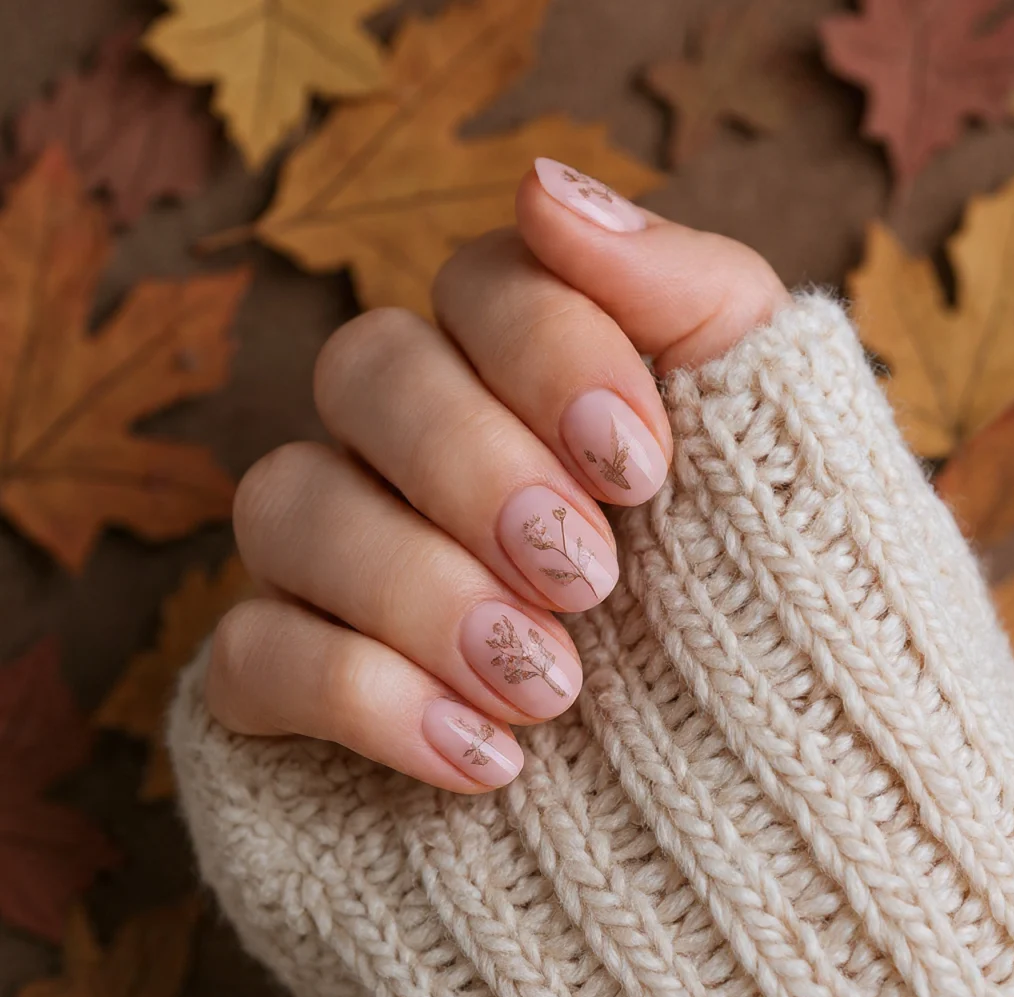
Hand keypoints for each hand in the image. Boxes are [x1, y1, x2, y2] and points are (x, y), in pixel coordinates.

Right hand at [208, 159, 789, 792]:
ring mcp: (340, 562)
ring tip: (552, 685)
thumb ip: (686, 290)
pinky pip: (248, 654)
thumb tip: (543, 186)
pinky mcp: (291, 681)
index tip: (645, 465)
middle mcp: (413, 450)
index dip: (550, 353)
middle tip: (589, 576)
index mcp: (521, 376)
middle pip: (363, 370)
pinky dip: (360, 698)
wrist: (747, 791)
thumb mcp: (763, 434)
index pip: (480, 283)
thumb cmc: (758, 601)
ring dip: (420, 590)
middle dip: (475, 466)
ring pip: (284, 504)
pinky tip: (487, 761)